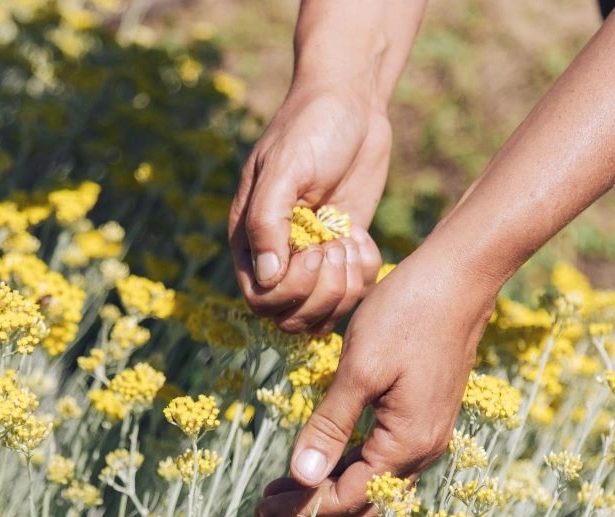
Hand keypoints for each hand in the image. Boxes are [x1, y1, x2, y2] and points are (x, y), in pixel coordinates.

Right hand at [229, 88, 386, 334]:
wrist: (351, 103)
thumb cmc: (310, 127)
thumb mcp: (285, 168)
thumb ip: (268, 221)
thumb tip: (267, 277)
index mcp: (250, 238)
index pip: (260, 299)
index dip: (291, 291)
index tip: (318, 251)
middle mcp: (277, 255)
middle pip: (289, 316)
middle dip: (321, 295)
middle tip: (339, 251)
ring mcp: (312, 257)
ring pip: (321, 313)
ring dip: (344, 292)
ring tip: (352, 246)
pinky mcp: (343, 251)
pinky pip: (352, 292)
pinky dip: (365, 276)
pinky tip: (363, 239)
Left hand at [254, 244, 497, 516]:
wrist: (458, 279)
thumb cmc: (407, 314)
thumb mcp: (360, 368)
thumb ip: (331, 426)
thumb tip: (301, 479)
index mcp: (407, 443)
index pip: (348, 498)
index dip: (303, 509)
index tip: (261, 509)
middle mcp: (422, 449)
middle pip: (363, 502)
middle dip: (313, 507)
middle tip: (266, 505)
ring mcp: (427, 433)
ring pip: (373, 482)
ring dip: (329, 487)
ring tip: (283, 485)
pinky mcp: (423, 415)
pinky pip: (383, 458)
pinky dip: (348, 465)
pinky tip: (321, 453)